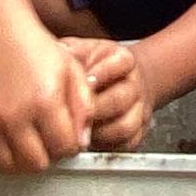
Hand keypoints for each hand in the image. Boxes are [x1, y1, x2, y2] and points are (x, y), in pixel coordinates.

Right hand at [0, 29, 93, 172]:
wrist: (1, 34)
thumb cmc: (39, 51)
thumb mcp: (74, 73)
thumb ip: (84, 109)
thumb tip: (82, 144)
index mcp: (45, 101)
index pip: (65, 148)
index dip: (71, 145)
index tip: (68, 135)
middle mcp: (16, 114)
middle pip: (38, 163)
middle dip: (49, 155)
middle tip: (50, 139)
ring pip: (13, 167)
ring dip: (26, 159)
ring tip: (33, 140)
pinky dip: (5, 154)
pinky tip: (15, 137)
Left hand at [75, 39, 149, 153]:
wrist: (119, 82)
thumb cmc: (92, 66)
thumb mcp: (81, 50)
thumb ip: (71, 52)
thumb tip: (57, 56)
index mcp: (123, 60)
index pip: (123, 63)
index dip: (103, 72)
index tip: (85, 79)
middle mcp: (134, 85)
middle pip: (121, 98)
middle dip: (95, 107)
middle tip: (74, 112)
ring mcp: (138, 110)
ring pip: (125, 125)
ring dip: (99, 131)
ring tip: (77, 130)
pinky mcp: (137, 132)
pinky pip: (126, 144)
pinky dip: (106, 145)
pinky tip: (88, 140)